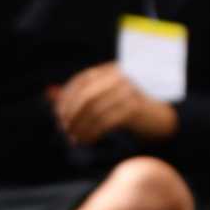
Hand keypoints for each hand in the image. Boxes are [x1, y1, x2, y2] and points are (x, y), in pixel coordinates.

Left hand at [48, 63, 176, 146]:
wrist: (160, 118)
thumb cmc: (127, 107)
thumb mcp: (103, 96)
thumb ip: (76, 94)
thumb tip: (49, 93)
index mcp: (111, 70)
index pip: (82, 80)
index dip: (67, 97)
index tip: (58, 115)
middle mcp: (120, 76)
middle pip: (87, 95)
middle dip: (72, 114)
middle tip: (65, 129)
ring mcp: (129, 91)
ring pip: (95, 110)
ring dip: (81, 127)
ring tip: (75, 138)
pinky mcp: (134, 108)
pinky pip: (106, 121)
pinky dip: (93, 132)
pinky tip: (88, 140)